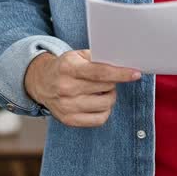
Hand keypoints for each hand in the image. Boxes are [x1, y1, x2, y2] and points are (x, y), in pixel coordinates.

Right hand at [24, 49, 140, 127]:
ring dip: (110, 96)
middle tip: (108, 79)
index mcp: (69, 68)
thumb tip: (122, 64)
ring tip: (102, 91)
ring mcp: (66, 106)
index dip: (120, 74)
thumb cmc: (64, 67)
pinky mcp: (68, 120)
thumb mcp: (76, 55)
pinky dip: (104, 110)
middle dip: (113, 82)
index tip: (135, 74)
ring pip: (105, 104)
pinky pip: (99, 119)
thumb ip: (97, 58)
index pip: (100, 72)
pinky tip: (98, 103)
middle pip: (105, 87)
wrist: (41, 82)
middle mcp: (66, 88)